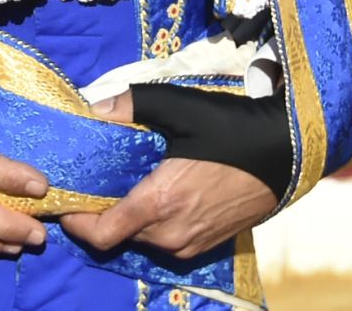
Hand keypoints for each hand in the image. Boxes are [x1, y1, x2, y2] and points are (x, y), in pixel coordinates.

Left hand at [57, 92, 276, 259]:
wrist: (286, 154)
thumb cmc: (231, 129)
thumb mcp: (179, 108)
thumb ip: (131, 105)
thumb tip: (93, 108)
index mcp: (159, 203)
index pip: (101, 234)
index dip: (76, 222)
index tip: (65, 202)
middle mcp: (171, 233)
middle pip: (118, 235)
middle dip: (101, 212)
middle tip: (95, 182)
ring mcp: (190, 243)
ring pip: (142, 238)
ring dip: (129, 217)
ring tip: (126, 183)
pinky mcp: (205, 245)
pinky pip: (165, 241)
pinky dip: (152, 223)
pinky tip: (157, 192)